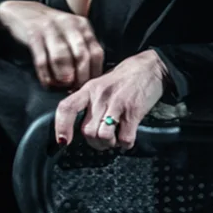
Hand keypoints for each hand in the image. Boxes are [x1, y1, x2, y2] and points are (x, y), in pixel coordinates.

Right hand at [0, 0, 103, 89]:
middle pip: (81, 56)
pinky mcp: (33, 34)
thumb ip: (83, 50)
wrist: (23, 12)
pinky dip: (45, 74)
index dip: (94, 73)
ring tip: (62, 86)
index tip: (89, 86)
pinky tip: (47, 82)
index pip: (96, 53)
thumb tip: (92, 77)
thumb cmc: (52, 29)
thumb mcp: (72, 33)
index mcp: (83, 26)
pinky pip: (41, 59)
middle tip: (75, 89)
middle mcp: (69, 25)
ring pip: (62, 57)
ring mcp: (51, 28)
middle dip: (80, 77)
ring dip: (63, 76)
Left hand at [54, 51, 169, 149]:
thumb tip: (75, 123)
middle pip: (87, 131)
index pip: (66, 108)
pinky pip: (125, 138)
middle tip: (103, 139)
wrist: (150, 68)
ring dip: (109, 144)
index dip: (61, 127)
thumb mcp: (100, 84)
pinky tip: (127, 137)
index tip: (62, 141)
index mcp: (89, 89)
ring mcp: (118, 104)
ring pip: (104, 137)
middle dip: (95, 142)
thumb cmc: (125, 79)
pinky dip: (125, 144)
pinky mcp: (134, 112)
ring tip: (115, 139)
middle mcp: (101, 96)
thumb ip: (88, 102)